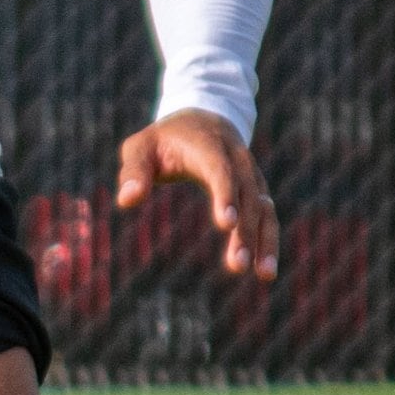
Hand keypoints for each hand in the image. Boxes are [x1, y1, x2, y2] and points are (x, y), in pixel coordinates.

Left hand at [121, 109, 278, 280]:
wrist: (203, 119)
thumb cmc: (164, 140)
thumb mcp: (141, 148)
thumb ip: (134, 172)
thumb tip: (127, 201)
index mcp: (209, 147)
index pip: (221, 171)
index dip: (225, 194)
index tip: (226, 224)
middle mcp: (238, 161)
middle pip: (247, 195)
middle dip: (244, 230)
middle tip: (238, 264)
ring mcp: (251, 176)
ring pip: (263, 208)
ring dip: (264, 241)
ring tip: (263, 275)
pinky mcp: (257, 191)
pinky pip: (267, 217)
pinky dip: (268, 242)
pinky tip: (265, 271)